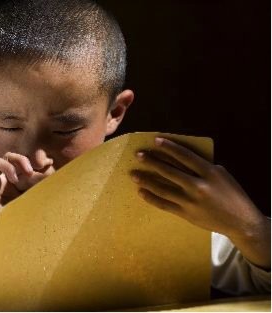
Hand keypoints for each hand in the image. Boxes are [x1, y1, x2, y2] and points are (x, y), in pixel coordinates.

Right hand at [0, 152, 52, 255]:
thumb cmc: (2, 227)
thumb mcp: (25, 211)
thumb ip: (35, 199)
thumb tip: (53, 191)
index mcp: (19, 191)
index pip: (32, 174)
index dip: (42, 173)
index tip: (53, 177)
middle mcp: (8, 182)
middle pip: (22, 164)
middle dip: (34, 166)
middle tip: (42, 174)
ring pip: (10, 158)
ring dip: (21, 161)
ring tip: (29, 171)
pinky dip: (8, 167)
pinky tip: (13, 179)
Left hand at [130, 137, 265, 239]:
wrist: (240, 222)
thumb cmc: (231, 195)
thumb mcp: (222, 175)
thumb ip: (203, 166)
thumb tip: (181, 157)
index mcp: (209, 173)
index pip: (185, 156)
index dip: (169, 147)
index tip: (155, 140)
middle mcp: (198, 186)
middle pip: (170, 171)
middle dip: (152, 162)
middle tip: (138, 155)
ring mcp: (191, 201)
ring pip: (163, 189)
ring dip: (146, 180)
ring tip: (133, 174)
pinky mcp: (186, 214)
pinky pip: (164, 204)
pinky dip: (151, 198)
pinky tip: (141, 192)